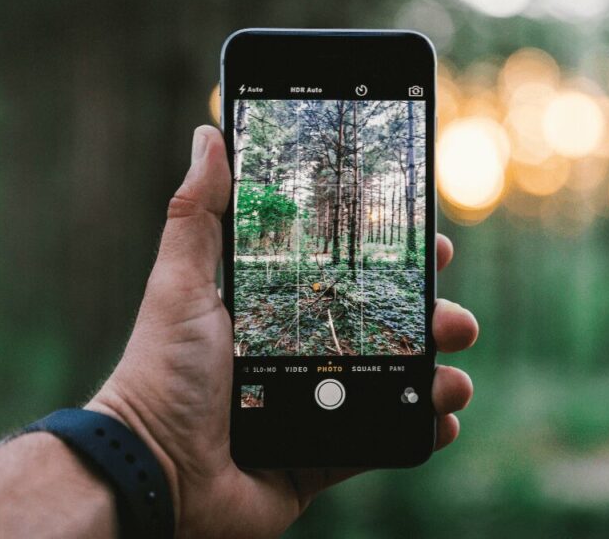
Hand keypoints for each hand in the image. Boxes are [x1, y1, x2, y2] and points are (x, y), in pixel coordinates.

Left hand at [88, 126, 478, 537]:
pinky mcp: (322, 458)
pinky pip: (385, 442)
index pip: (349, 275)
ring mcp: (317, 408)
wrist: (154, 472)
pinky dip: (420, 430)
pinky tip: (442, 419)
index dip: (394, 262)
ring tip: (453, 376)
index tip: (433, 246)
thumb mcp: (181, 283)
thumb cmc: (161, 373)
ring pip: (396, 383)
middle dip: (431, 317)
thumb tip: (211, 136)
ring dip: (438, 374)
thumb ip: (198, 213)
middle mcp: (302, 356)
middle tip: (454, 317)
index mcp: (277, 312)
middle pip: (384, 327)